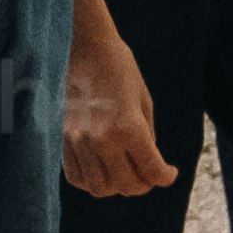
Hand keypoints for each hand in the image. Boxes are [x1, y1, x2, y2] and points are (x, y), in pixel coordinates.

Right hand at [61, 30, 170, 203]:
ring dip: (117, 186)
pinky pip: (77, 177)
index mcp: (128, 127)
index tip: (169, 173)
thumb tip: (149, 164)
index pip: (151, 170)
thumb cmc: (118, 66)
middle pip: (126, 185)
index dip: (165, 176)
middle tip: (149, 175)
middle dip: (143, 184)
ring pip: (100, 187)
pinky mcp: (62, 140)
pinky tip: (102, 169)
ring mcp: (79, 142)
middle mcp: (102, 139)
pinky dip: (92, 181)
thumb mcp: (143, 98)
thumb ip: (148, 135)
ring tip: (125, 172)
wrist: (82, 46)